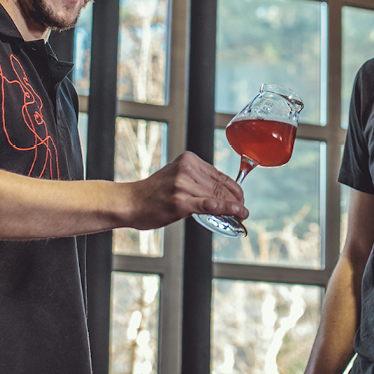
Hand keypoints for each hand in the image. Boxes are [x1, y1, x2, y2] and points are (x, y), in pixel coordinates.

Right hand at [126, 152, 245, 229]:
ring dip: (235, 206)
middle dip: (236, 198)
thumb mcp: (175, 176)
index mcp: (188, 160)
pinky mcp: (181, 201)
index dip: (233, 187)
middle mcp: (187, 169)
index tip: (240, 196)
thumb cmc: (152, 193)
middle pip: (220, 185)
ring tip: (242, 214)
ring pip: (218, 196)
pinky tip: (238, 212)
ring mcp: (184, 185)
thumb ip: (195, 179)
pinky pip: (211, 205)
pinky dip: (228, 208)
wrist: (130, 202)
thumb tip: (219, 190)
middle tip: (243, 208)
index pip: (218, 174)